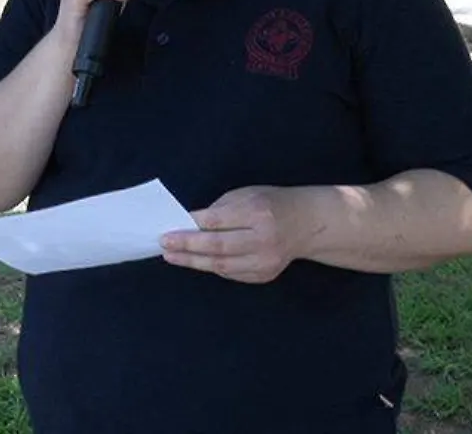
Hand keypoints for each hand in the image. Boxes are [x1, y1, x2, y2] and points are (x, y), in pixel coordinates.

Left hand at [161, 186, 313, 283]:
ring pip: (222, 265)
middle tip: (165, 244)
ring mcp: (265, 261)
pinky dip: (212, 267)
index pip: (219, 221)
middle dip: (188, 246)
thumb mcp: (247, 195)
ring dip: (194, 261)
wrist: (306, 224)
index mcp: (258, 213)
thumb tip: (191, 224)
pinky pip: (231, 274)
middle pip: (218, 246)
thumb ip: (221, 210)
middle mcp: (264, 239)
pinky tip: (197, 261)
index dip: (193, 225)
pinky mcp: (264, 275)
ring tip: (173, 256)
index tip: (171, 226)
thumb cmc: (272, 203)